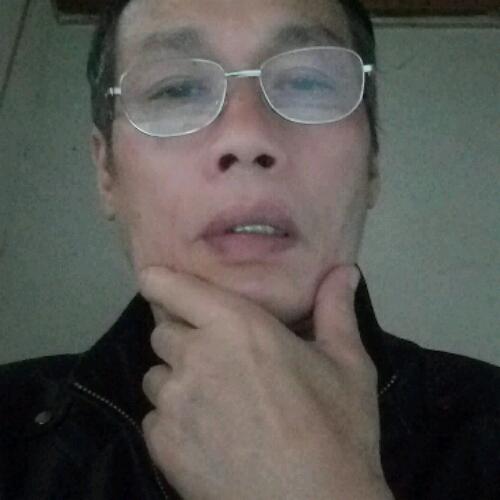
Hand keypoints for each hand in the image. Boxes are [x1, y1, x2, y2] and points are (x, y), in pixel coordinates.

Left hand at [140, 265, 392, 499]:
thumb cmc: (337, 430)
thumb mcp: (348, 365)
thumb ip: (337, 310)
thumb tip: (345, 270)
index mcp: (236, 326)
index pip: (172, 288)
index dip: (161, 282)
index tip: (161, 283)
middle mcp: (195, 356)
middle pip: (163, 333)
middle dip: (184, 338)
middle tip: (218, 359)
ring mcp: (174, 403)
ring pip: (157, 376)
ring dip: (177, 381)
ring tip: (214, 402)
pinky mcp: (162, 445)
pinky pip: (155, 418)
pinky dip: (173, 422)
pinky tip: (207, 438)